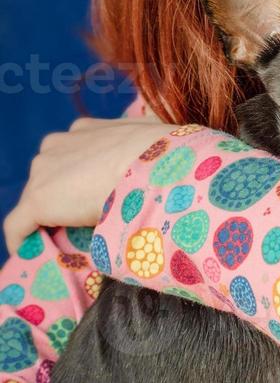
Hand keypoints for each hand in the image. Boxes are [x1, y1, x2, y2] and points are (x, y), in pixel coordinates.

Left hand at [3, 116, 177, 255]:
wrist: (151, 167)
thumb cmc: (159, 152)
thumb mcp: (151, 134)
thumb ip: (140, 139)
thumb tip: (156, 143)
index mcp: (83, 130)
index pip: (70, 156)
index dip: (78, 177)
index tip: (93, 195)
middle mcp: (56, 144)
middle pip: (49, 176)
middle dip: (61, 195)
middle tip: (85, 218)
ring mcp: (44, 172)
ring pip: (36, 199)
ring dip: (48, 217)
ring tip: (68, 238)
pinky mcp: (37, 201)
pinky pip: (17, 225)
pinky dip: (22, 239)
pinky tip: (31, 252)